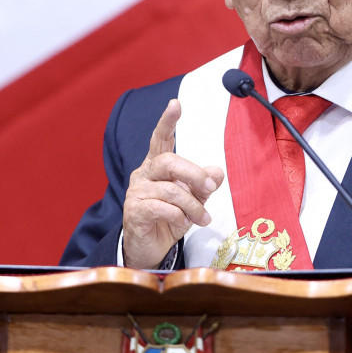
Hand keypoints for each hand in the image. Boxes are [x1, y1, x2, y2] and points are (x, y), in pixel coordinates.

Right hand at [122, 99, 224, 268]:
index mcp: (157, 166)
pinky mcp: (134, 211)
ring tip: (202, 218)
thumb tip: (217, 171)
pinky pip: (163, 208)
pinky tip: (184, 223)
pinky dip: (179, 217)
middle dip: (194, 173)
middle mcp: (144, 174)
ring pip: (171, 190)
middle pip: (169, 161)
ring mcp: (136, 192)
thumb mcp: (193, 201)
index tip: (176, 103)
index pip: (160, 139)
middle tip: (209, 187)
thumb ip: (203, 185)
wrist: (149, 249)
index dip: (167, 121)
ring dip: (193, 205)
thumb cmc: (169, 220)